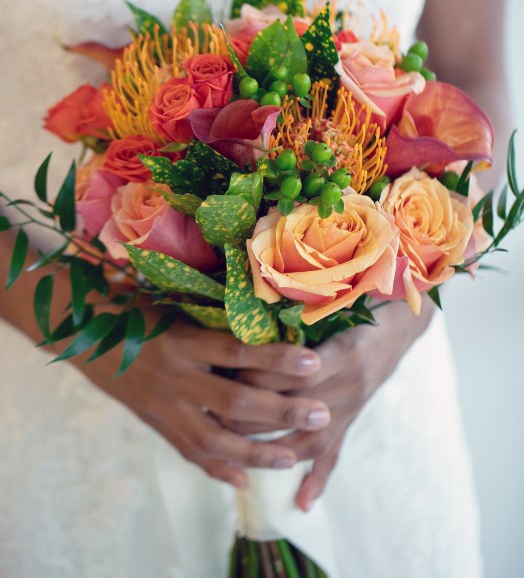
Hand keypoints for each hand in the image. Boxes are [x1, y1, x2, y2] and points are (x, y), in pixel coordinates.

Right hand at [79, 320, 329, 490]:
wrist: (87, 335)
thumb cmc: (139, 311)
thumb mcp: (177, 308)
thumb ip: (215, 323)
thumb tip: (267, 325)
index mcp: (182, 340)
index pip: (237, 352)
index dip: (276, 359)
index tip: (314, 362)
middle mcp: (175, 377)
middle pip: (234, 403)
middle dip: (281, 412)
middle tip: (321, 415)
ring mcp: (163, 406)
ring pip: (214, 440)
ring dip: (256, 453)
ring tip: (291, 459)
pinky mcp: (155, 423)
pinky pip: (188, 452)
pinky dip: (216, 469)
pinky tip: (244, 480)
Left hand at [238, 299, 434, 509]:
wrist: (396, 330)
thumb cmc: (359, 311)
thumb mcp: (333, 308)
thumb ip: (298, 316)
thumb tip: (252, 317)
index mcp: (344, 353)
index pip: (293, 372)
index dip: (259, 374)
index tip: (225, 372)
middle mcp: (350, 386)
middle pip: (295, 409)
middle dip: (253, 414)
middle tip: (213, 414)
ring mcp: (351, 410)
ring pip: (310, 439)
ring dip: (272, 450)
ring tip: (235, 456)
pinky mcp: (351, 423)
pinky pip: (335, 455)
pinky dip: (318, 480)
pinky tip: (302, 503)